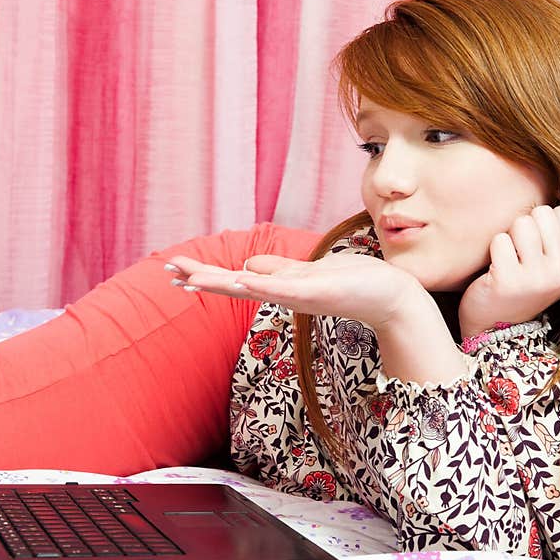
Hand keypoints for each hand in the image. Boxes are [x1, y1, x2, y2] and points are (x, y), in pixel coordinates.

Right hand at [164, 252, 428, 330]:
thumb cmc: (352, 282)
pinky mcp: (315, 292)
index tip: (175, 270)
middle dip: (202, 277)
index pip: (234, 278)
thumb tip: (247, 263)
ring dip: (221, 282)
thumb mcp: (307, 271)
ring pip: (251, 287)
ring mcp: (297, 294)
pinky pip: (283, 288)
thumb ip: (277, 269)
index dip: (205, 274)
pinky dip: (262, 285)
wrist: (389, 297)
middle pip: (233, 284)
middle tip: (169, 271)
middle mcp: (283, 292)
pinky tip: (242, 279)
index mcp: (279, 285)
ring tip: (191, 278)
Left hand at [458, 205, 559, 338]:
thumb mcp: (551, 267)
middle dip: (524, 226)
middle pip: (541, 213)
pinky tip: (494, 269)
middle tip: (518, 253)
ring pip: (521, 223)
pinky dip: (492, 250)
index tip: (535, 248)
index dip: (542, 223)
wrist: (493, 329)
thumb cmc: (520, 288)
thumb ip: (559, 236)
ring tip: (507, 260)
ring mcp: (535, 277)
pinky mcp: (507, 279)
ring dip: (508, 237)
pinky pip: (499, 239)